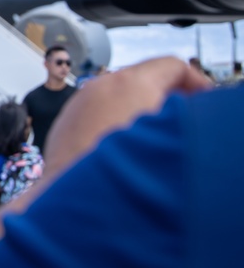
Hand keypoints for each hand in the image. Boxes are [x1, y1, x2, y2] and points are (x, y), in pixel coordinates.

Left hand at [43, 56, 210, 176]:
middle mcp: (100, 87)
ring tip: (153, 139)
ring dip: (137, 110)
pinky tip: (124, 150)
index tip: (202, 102)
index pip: (171, 66)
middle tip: (183, 120)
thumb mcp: (171, 138)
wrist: (77, 202)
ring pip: (116, 95)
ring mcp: (78, 104)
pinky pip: (95, 113)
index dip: (194, 82)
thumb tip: (181, 113)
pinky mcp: (65, 124)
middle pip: (142, 78)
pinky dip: (113, 122)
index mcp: (131, 84)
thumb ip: (180, 115)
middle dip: (165, 96)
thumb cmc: (128, 174)